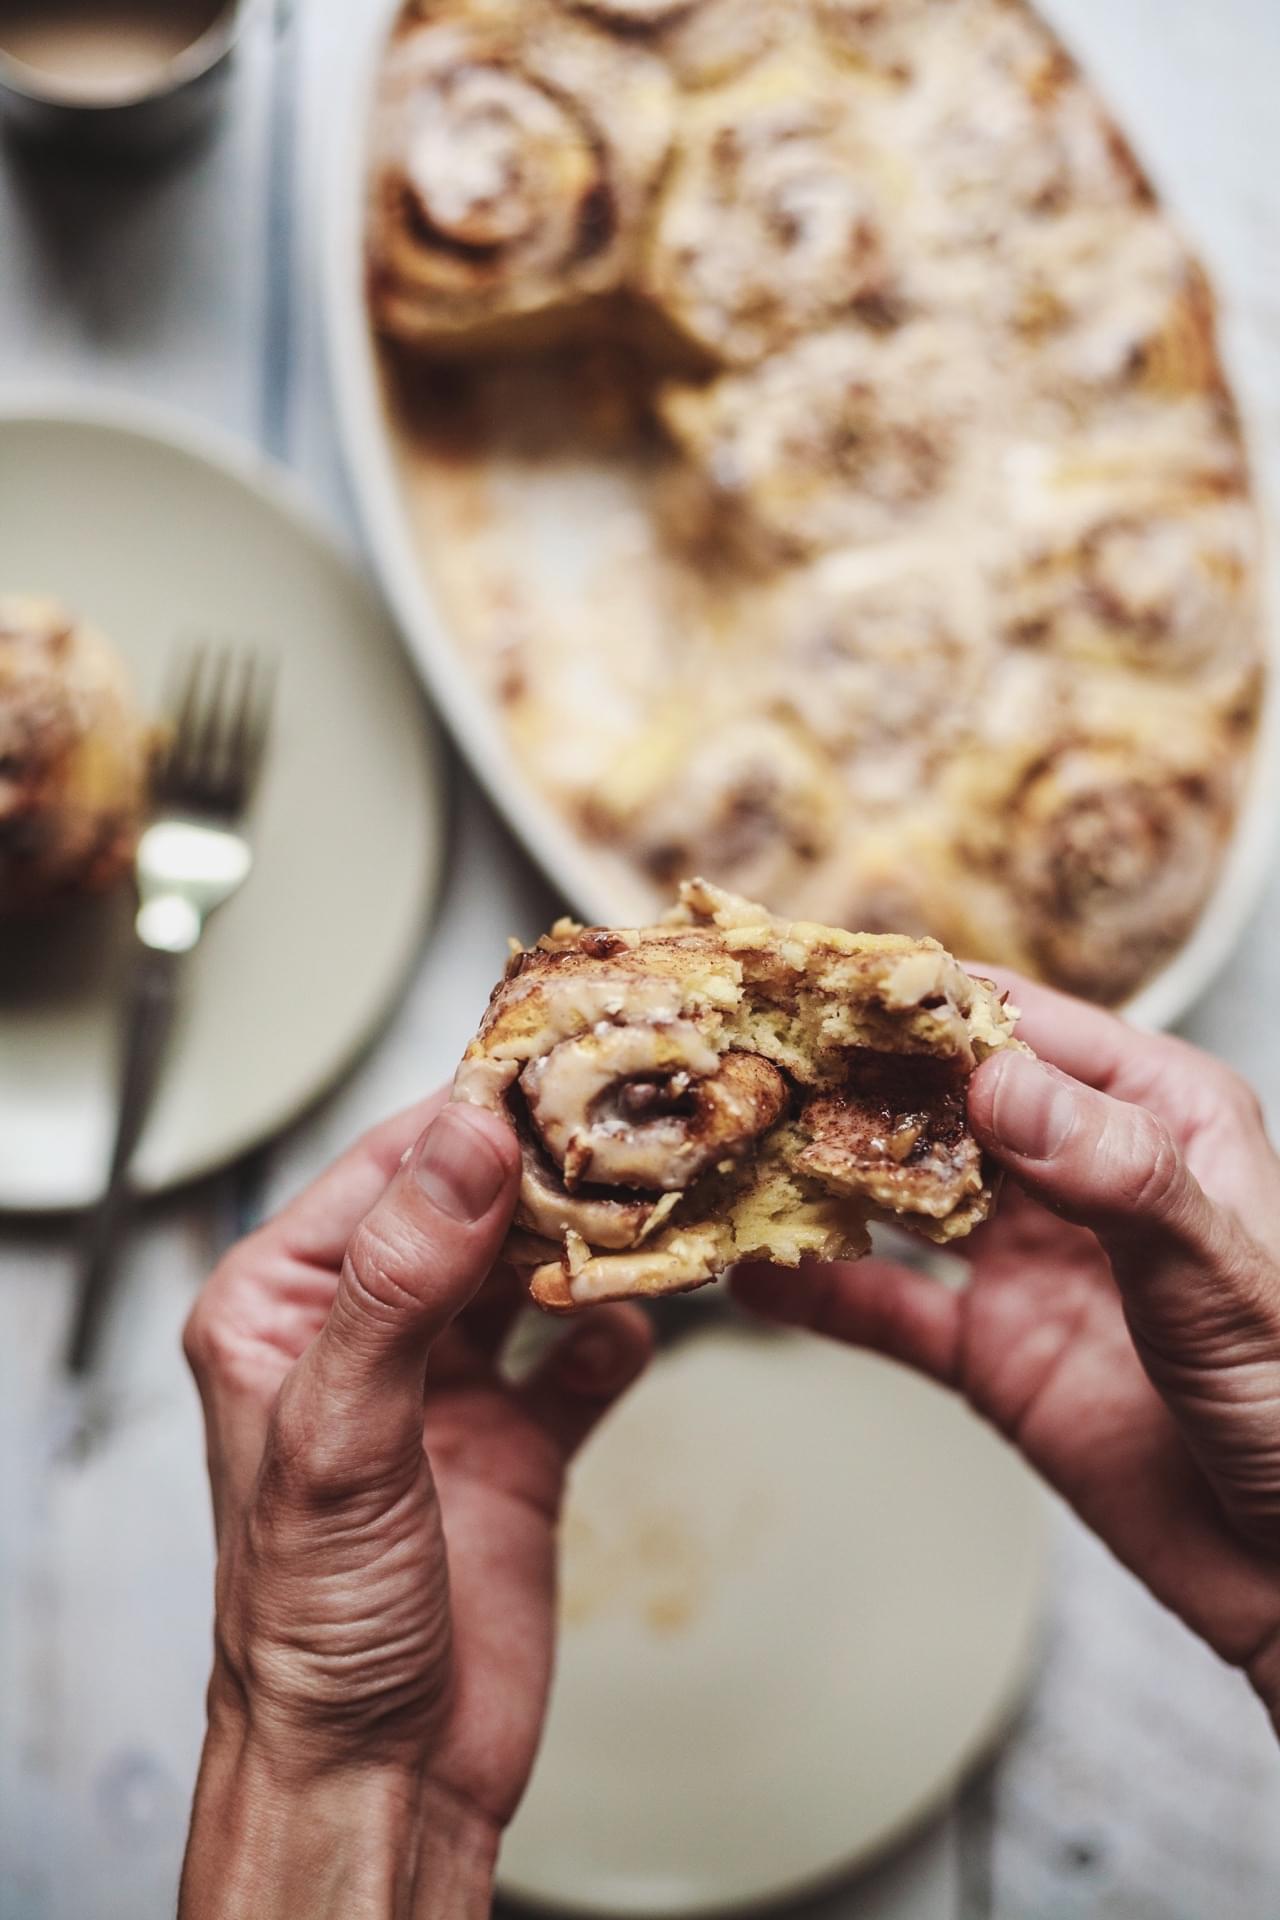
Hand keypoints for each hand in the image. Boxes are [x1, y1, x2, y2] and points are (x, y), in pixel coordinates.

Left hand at [180, 1094, 651, 1918]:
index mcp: (284, 1307)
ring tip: (658, 1206)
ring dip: (593, 1243)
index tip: (567, 1062)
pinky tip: (636, 1329)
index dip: (478, 1113)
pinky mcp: (515, 1443)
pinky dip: (617, 1335)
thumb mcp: (341, 1435)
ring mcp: (446, 1387)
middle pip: (474, 1208)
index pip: (391, 1168)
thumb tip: (463, 1138)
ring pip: (533, 1272)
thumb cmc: (308, 1626)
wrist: (380, 1777)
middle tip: (643, 1124)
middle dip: (555, 1171)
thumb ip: (400, 1281)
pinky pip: (582, 1359)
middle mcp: (367, 1334)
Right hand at [734, 979, 1279, 1728]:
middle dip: (846, 1079)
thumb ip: (1121, 1179)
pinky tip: (753, 1277)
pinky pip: (890, 1309)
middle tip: (741, 1063)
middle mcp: (1080, 1170)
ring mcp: (1031, 1260)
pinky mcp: (995, 1352)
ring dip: (819, 1175)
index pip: (1020, 1027)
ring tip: (726, 1152)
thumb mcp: (1228, 1282)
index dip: (919, 1004)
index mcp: (1155, 1115)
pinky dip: (820, 1292)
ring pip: (901, 1194)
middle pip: (941, 1099)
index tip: (820, 987)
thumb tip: (1000, 1080)